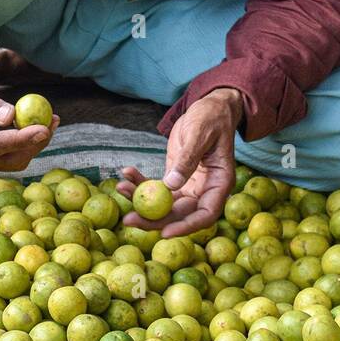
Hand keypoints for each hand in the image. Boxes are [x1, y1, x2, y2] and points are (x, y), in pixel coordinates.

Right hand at [0, 72, 57, 172]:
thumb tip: (12, 116)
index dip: (23, 138)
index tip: (44, 128)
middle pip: (11, 158)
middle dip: (36, 142)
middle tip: (53, 120)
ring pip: (13, 161)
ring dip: (33, 145)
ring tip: (49, 120)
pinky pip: (8, 157)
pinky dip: (24, 144)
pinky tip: (33, 126)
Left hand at [118, 88, 241, 236]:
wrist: (210, 108)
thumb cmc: (211, 117)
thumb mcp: (200, 134)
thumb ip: (188, 159)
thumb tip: (171, 185)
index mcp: (220, 183)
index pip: (206, 214)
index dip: (186, 226)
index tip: (164, 232)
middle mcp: (205, 191)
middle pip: (180, 215)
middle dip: (153, 220)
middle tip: (129, 219)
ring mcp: (189, 187)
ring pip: (164, 205)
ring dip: (141, 201)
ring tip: (120, 188)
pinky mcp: (175, 180)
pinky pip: (156, 189)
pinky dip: (140, 183)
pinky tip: (127, 173)